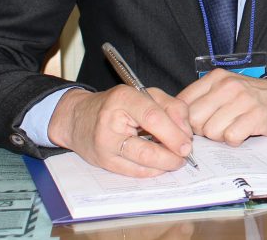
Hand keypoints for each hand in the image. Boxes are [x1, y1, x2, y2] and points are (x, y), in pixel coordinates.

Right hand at [48, 86, 193, 176]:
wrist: (78, 118)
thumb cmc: (117, 104)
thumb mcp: (145, 94)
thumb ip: (170, 106)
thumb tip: (185, 131)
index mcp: (123, 99)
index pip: (152, 117)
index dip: (173, 133)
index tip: (187, 143)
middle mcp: (110, 123)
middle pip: (146, 147)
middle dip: (171, 155)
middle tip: (185, 155)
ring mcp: (105, 146)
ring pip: (140, 164)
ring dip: (164, 165)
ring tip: (176, 161)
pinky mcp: (104, 163)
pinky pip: (133, 172)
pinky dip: (152, 171)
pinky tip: (161, 166)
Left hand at [177, 70, 266, 145]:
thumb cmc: (248, 98)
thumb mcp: (223, 89)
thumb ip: (201, 99)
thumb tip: (175, 120)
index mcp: (215, 78)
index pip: (183, 103)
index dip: (184, 121)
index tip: (193, 127)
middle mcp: (228, 86)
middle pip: (194, 120)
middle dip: (201, 131)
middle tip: (215, 129)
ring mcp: (243, 100)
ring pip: (211, 131)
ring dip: (219, 137)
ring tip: (231, 129)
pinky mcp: (256, 115)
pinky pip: (231, 137)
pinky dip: (234, 141)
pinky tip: (242, 133)